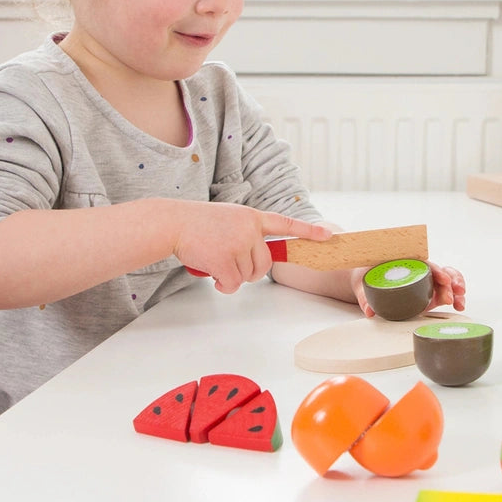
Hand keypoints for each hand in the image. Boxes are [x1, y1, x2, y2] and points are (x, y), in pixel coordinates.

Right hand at [168, 201, 331, 293]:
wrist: (172, 223)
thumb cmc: (196, 224)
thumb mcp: (228, 220)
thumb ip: (246, 234)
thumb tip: (254, 261)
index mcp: (252, 217)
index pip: (285, 224)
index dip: (308, 231)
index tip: (328, 236)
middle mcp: (250, 229)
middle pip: (264, 264)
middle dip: (249, 270)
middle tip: (228, 262)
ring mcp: (239, 244)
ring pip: (249, 276)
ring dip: (232, 276)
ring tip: (214, 260)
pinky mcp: (226, 259)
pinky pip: (233, 284)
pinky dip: (222, 285)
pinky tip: (211, 272)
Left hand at [350, 261, 466, 317]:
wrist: (365, 280)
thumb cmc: (365, 276)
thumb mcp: (363, 285)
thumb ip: (366, 298)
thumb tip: (369, 312)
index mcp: (406, 264)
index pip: (426, 264)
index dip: (437, 270)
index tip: (443, 278)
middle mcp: (418, 272)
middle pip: (441, 272)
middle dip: (452, 282)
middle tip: (456, 295)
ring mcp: (425, 283)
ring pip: (447, 281)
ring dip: (457, 289)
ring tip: (460, 303)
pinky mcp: (428, 293)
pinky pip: (445, 291)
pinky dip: (454, 296)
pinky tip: (459, 306)